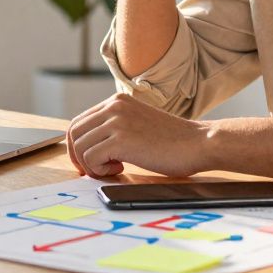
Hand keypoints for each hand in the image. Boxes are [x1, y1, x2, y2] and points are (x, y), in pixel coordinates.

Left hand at [66, 93, 211, 177]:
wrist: (199, 143)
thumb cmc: (172, 141)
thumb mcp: (137, 124)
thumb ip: (115, 127)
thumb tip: (87, 146)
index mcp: (116, 101)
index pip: (79, 122)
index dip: (79, 145)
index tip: (91, 162)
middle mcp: (113, 106)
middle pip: (74, 133)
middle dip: (80, 156)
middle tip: (99, 169)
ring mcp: (116, 121)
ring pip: (80, 147)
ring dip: (92, 165)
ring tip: (116, 168)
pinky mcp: (120, 139)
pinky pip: (90, 159)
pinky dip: (100, 170)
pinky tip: (122, 168)